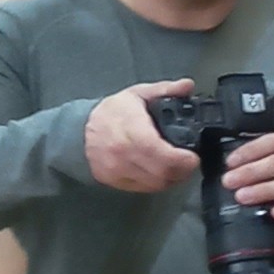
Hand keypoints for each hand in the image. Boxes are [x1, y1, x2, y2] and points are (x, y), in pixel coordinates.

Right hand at [80, 83, 199, 193]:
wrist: (80, 132)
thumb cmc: (111, 112)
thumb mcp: (137, 94)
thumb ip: (164, 89)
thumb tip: (187, 85)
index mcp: (129, 129)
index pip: (157, 151)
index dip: (180, 159)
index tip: (193, 156)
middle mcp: (122, 153)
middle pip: (160, 172)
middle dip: (182, 170)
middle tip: (191, 161)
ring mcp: (118, 170)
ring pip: (155, 184)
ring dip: (173, 178)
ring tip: (179, 167)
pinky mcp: (116, 182)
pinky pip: (144, 188)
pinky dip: (158, 183)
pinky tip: (163, 173)